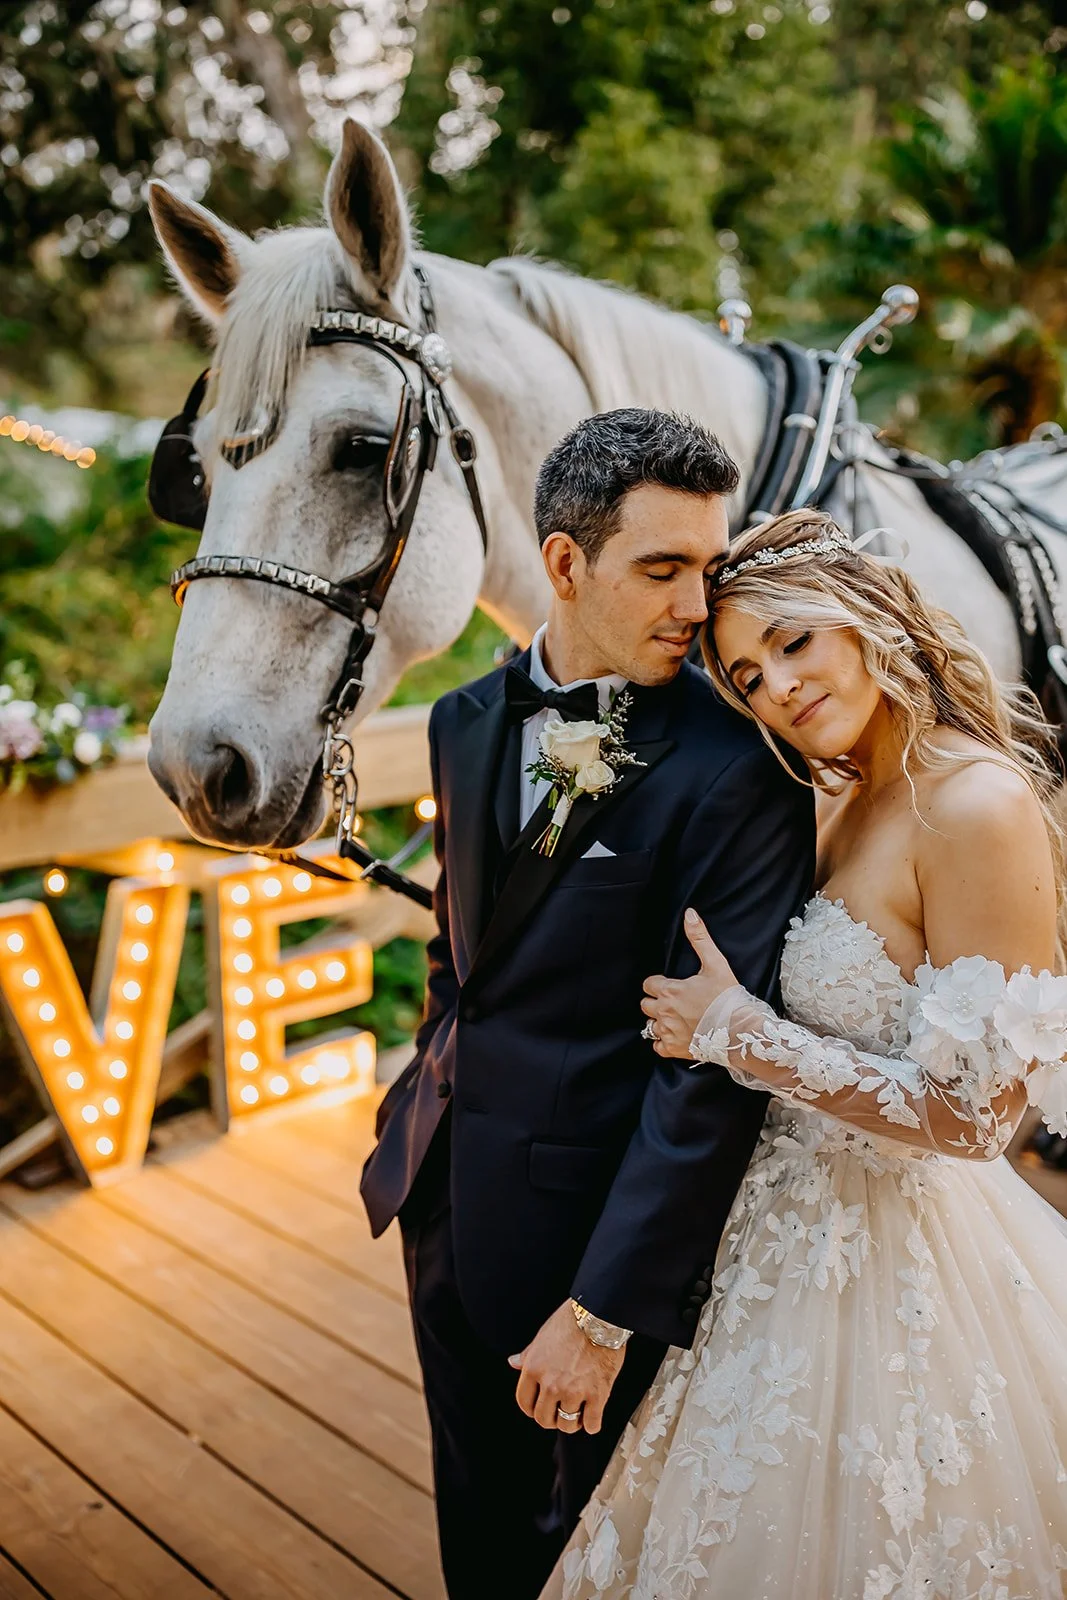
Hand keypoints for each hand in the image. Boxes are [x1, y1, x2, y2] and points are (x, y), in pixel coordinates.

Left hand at [508, 1301, 624, 1433]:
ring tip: (577, 1413)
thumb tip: (513, 1363)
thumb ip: (527, 1355)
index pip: (524, 1403)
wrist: (600, 1316)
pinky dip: (592, 1424)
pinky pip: (592, 1423)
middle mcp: (551, 1384)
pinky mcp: (597, 1395)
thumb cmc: (571, 1322)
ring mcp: (574, 1392)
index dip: (531, 1409)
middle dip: (551, 1419)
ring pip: (567, 1425)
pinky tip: (593, 1417)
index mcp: (534, 1369)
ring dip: (571, 1422)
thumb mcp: (542, 1336)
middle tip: (558, 1412)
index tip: (538, 1408)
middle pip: (544, 1419)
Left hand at [641, 908, 737, 1057]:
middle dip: (656, 1002)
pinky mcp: (674, 1049)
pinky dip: (663, 1042)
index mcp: (670, 990)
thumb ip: (700, 938)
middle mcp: (664, 1012)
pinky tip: (677, 1035)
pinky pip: (657, 1047)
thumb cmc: (729, 997)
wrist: (741, 1031)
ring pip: (650, 1026)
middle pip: (646, 1005)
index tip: (671, 985)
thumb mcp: (715, 963)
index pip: (648, 984)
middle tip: (674, 1002)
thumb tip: (690, 914)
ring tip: (677, 1018)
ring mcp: (668, 1032)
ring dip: (660, 1022)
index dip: (658, 983)